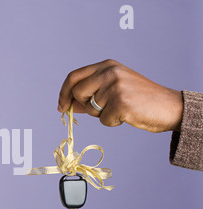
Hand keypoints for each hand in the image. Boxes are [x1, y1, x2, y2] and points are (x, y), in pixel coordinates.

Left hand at [58, 59, 183, 132]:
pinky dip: (113, 123)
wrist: (169, 106)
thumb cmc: (139, 100)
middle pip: (77, 93)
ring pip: (90, 109)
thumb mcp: (112, 90)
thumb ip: (89, 95)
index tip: (60, 106)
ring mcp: (115, 86)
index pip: (74, 76)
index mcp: (107, 65)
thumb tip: (66, 104)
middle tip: (101, 109)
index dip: (64, 92)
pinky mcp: (121, 103)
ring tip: (120, 109)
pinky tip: (127, 116)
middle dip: (84, 106)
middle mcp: (110, 72)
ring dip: (102, 115)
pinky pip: (103, 120)